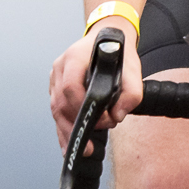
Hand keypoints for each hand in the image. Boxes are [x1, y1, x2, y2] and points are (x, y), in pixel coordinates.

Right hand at [48, 23, 144, 148]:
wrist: (109, 40)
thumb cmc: (117, 53)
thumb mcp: (132, 69)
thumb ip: (131, 92)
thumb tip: (118, 115)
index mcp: (75, 57)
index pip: (70, 86)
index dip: (83, 107)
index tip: (102, 120)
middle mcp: (60, 67)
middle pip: (59, 102)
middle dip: (75, 126)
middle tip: (90, 144)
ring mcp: (55, 78)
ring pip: (55, 110)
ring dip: (68, 132)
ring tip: (81, 149)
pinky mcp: (56, 88)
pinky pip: (57, 112)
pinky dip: (63, 130)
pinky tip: (68, 146)